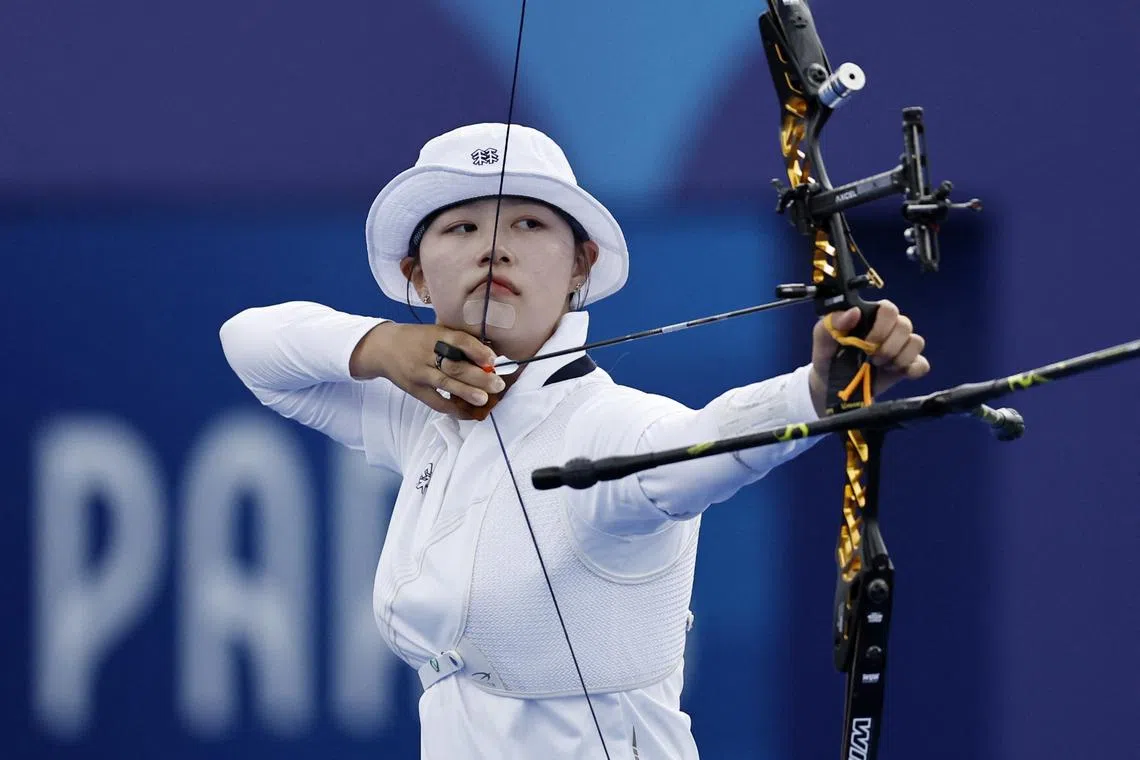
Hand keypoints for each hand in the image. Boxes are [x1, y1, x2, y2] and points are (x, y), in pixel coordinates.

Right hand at [350, 323, 504, 417]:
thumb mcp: (436, 331)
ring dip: (468, 393)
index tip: (493, 359)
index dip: (477, 350)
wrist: (384, 348)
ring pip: (446, 384)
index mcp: (436, 335)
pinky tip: (470, 412)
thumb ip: (458, 341)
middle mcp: (427, 353)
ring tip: (485, 399)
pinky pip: (436, 402)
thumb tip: (490, 355)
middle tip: (498, 384)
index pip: (458, 341)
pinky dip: (454, 409)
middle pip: (455, 366)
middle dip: (479, 376)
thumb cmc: (418, 339)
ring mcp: (420, 373)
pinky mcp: (415, 390)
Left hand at [809, 300, 929, 414]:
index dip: (882, 326)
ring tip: (880, 366)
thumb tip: (854, 312)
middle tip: (872, 358)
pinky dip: (915, 368)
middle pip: (905, 325)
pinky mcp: (906, 367)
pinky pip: (923, 364)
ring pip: (916, 342)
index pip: (889, 309)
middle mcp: (889, 329)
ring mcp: (900, 348)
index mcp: (871, 317)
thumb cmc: (828, 355)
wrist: (830, 385)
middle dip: (889, 345)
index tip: (867, 342)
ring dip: (900, 356)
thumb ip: (833, 321)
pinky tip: (900, 373)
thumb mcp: (822, 337)